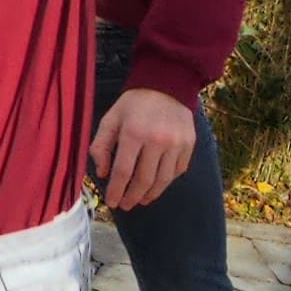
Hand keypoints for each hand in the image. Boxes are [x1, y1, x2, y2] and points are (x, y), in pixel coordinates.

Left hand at [89, 87, 198, 212]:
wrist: (167, 85)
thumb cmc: (134, 104)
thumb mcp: (111, 118)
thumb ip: (100, 145)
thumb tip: (101, 173)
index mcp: (134, 133)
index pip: (123, 171)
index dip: (116, 191)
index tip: (111, 202)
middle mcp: (157, 140)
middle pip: (144, 180)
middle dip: (132, 197)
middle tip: (125, 205)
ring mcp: (176, 143)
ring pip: (163, 180)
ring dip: (150, 194)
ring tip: (140, 200)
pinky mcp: (189, 144)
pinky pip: (178, 171)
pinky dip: (167, 181)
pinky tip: (157, 185)